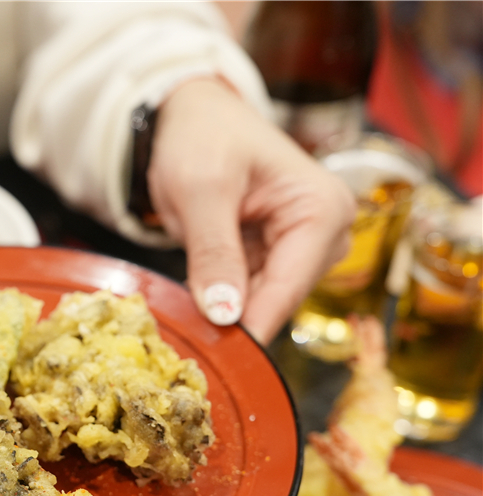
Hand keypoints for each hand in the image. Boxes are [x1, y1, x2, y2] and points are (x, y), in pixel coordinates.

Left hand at [150, 77, 355, 344]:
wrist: (192, 118)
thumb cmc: (202, 137)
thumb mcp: (201, 190)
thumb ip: (214, 251)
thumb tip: (225, 313)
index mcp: (322, 209)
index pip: (287, 286)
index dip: (250, 327)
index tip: (219, 363)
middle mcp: (325, 233)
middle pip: (278, 300)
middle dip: (235, 321)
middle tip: (188, 345)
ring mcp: (302, 248)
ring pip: (261, 304)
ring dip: (224, 313)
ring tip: (185, 318)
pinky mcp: (276, 258)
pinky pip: (249, 295)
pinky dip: (221, 302)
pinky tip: (194, 302)